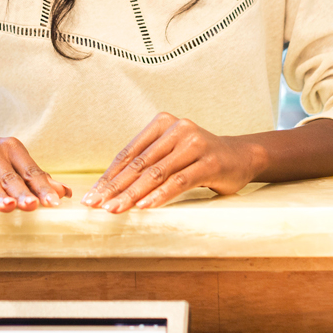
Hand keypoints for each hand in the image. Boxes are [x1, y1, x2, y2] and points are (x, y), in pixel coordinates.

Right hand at [0, 131, 71, 211]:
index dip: (42, 187)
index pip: (30, 170)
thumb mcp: (13, 162)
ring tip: (8, 207)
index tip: (54, 202)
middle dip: (22, 192)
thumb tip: (65, 193)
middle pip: (9, 177)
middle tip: (33, 206)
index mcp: (11, 148)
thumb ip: (36, 177)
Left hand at [82, 112, 258, 212]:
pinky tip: (144, 206)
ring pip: (156, 173)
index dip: (109, 176)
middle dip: (115, 187)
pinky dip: (160, 195)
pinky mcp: (210, 162)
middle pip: (139, 163)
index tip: (92, 195)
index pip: (129, 153)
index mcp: (162, 123)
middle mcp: (178, 129)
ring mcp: (195, 144)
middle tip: (95, 205)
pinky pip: (180, 180)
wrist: (241, 156)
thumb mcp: (171, 153)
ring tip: (114, 209)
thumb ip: (148, 161)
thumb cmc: (199, 158)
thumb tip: (110, 187)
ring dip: (132, 194)